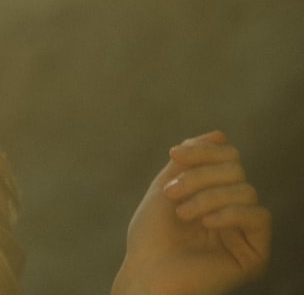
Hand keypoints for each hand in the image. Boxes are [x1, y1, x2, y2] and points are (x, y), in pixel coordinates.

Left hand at [111, 131, 270, 294]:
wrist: (146, 273)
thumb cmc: (151, 235)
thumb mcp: (166, 186)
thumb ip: (191, 159)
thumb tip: (220, 133)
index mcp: (214, 193)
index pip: (227, 157)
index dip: (203, 150)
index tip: (173, 154)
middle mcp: (232, 210)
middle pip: (235, 169)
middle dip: (199, 176)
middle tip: (172, 193)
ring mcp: (244, 232)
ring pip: (245, 189)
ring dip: (207, 195)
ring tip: (182, 213)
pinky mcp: (254, 254)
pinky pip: (258, 216)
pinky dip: (229, 213)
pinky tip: (206, 223)